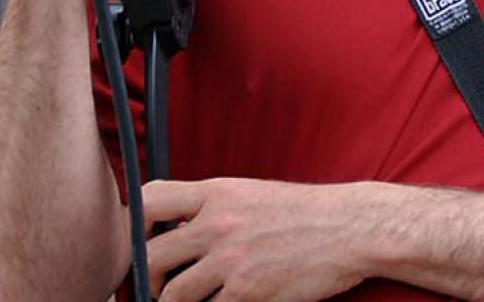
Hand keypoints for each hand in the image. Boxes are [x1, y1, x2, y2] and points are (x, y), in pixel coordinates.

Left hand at [143, 178, 370, 301]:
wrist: (349, 227)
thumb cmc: (306, 212)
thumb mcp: (254, 194)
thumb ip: (217, 209)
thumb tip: (183, 231)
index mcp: (218, 193)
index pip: (151, 199)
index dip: (134, 223)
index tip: (141, 241)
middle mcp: (218, 223)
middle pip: (150, 256)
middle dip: (146, 278)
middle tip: (154, 288)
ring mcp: (230, 259)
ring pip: (172, 294)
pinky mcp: (246, 291)